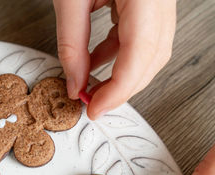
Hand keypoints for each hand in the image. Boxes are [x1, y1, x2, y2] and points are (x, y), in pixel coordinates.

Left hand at [53, 0, 175, 119]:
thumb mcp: (70, 0)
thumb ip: (72, 43)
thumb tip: (75, 83)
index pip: (140, 54)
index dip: (117, 90)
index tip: (96, 109)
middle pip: (151, 58)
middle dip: (122, 88)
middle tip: (95, 105)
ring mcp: (157, 1)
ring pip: (148, 51)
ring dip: (119, 74)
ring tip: (93, 88)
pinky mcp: (147, 2)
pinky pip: (138, 37)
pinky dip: (117, 55)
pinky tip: (96, 62)